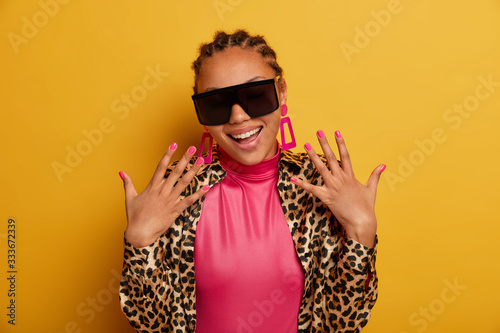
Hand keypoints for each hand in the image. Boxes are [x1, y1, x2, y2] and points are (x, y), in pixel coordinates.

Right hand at [119, 143, 209, 247]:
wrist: (139, 233)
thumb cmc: (134, 217)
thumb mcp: (129, 198)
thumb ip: (128, 184)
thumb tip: (122, 172)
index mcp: (152, 187)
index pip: (161, 166)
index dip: (168, 154)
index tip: (174, 144)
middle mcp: (162, 191)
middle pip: (175, 171)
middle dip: (185, 159)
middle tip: (193, 148)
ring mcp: (169, 200)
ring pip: (184, 183)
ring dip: (193, 171)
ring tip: (201, 161)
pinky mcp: (175, 210)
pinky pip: (188, 201)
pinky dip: (198, 194)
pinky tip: (206, 187)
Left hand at [290, 130, 384, 247]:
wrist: (362, 222)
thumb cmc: (366, 207)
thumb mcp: (371, 189)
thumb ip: (375, 176)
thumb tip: (383, 165)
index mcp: (350, 176)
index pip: (345, 155)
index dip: (341, 143)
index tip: (336, 132)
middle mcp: (341, 179)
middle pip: (331, 157)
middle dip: (324, 144)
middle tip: (318, 132)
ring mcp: (333, 187)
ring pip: (320, 168)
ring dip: (313, 156)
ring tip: (306, 145)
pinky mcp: (326, 197)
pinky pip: (311, 189)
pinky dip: (301, 184)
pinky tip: (292, 179)